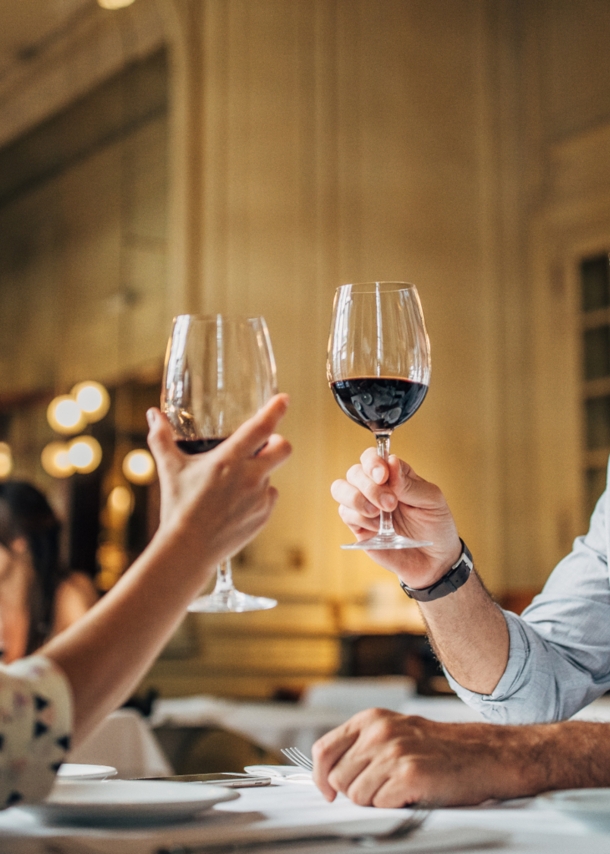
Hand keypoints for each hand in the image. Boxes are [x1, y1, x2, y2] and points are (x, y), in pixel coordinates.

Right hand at [146, 394, 291, 578]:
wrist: (188, 550)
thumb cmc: (178, 507)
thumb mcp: (169, 469)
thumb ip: (162, 438)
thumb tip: (153, 415)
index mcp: (229, 460)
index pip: (262, 427)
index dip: (276, 409)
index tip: (284, 399)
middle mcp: (251, 476)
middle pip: (284, 448)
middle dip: (278, 442)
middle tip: (265, 444)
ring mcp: (260, 498)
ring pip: (272, 475)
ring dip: (260, 473)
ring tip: (234, 485)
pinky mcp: (264, 516)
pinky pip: (269, 497)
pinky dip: (258, 496)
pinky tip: (236, 504)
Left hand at [312, 708, 522, 807]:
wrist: (483, 755)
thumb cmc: (439, 749)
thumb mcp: (395, 733)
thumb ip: (363, 746)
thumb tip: (329, 775)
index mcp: (371, 719)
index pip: (324, 749)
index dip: (321, 776)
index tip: (328, 792)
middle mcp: (379, 732)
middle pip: (338, 779)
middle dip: (356, 792)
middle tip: (383, 788)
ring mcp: (393, 752)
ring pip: (357, 796)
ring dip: (376, 801)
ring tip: (400, 789)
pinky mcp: (409, 774)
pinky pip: (380, 805)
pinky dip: (393, 807)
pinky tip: (412, 794)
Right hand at [331, 449, 460, 587]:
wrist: (434, 560)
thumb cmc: (435, 526)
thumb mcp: (431, 501)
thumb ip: (409, 483)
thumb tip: (390, 462)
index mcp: (394, 475)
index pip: (372, 457)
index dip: (373, 462)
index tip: (383, 475)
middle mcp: (376, 487)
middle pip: (355, 472)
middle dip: (369, 486)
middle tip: (390, 504)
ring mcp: (365, 506)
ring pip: (340, 489)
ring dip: (357, 499)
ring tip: (379, 513)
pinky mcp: (358, 526)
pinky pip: (345, 513)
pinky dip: (360, 518)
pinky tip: (378, 527)